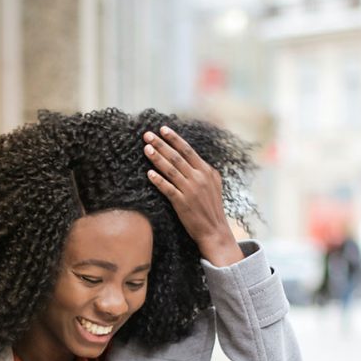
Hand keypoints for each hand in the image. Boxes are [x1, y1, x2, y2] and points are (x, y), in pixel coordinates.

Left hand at [143, 126, 240, 266]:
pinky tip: (149, 173)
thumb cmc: (212, 208)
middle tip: (147, 135)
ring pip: (171, 170)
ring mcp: (191, 190)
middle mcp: (199, 178)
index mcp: (206, 171)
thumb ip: (205, 170)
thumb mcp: (214, 185)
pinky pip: (168, 189)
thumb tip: (194, 158)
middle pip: (176, 156)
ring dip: (157, 158)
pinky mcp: (182, 203)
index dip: (174, 138)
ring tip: (146, 149)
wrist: (214, 231)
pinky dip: (158, 180)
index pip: (188, 150)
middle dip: (161, 144)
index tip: (162, 129)